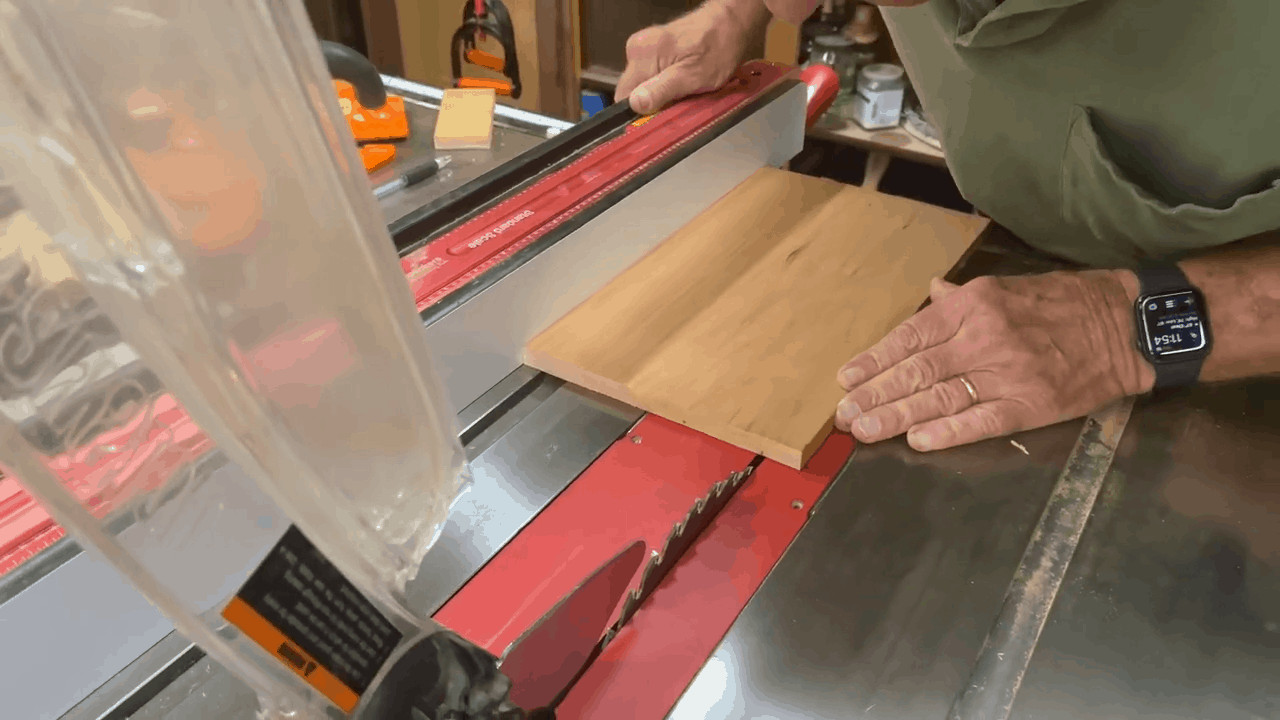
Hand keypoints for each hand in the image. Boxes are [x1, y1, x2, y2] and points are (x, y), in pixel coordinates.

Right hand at [615, 0, 764, 114]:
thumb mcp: (693, 76)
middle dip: (652, 102)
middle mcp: (635, 48)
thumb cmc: (717, 49)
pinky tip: (680, 80)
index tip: (658, 118)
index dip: (638, 112)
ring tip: (683, 89)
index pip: (623, 96)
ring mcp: (642, 47)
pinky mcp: (651, 48)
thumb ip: (662, 90)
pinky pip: (649, 75)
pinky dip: (663, 83)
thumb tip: (635, 104)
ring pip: (641, 84)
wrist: (729, 22)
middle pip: (632, 90)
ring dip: (659, 93)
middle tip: (678, 101)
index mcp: (641, 54)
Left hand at [833, 271, 1154, 450]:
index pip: (911, 336)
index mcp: (974, 306)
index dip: (876, 360)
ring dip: (896, 416)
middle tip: (844, 414)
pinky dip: (947, 431)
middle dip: (876, 393)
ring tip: (865, 429)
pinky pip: (980, 420)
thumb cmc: (1062, 305)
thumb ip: (961, 300)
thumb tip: (930, 295)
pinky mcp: (1030, 404)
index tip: (847, 378)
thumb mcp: (1006, 288)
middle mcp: (984, 338)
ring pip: (940, 397)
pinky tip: (917, 440)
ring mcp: (1006, 373)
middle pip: (917, 370)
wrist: (1124, 325)